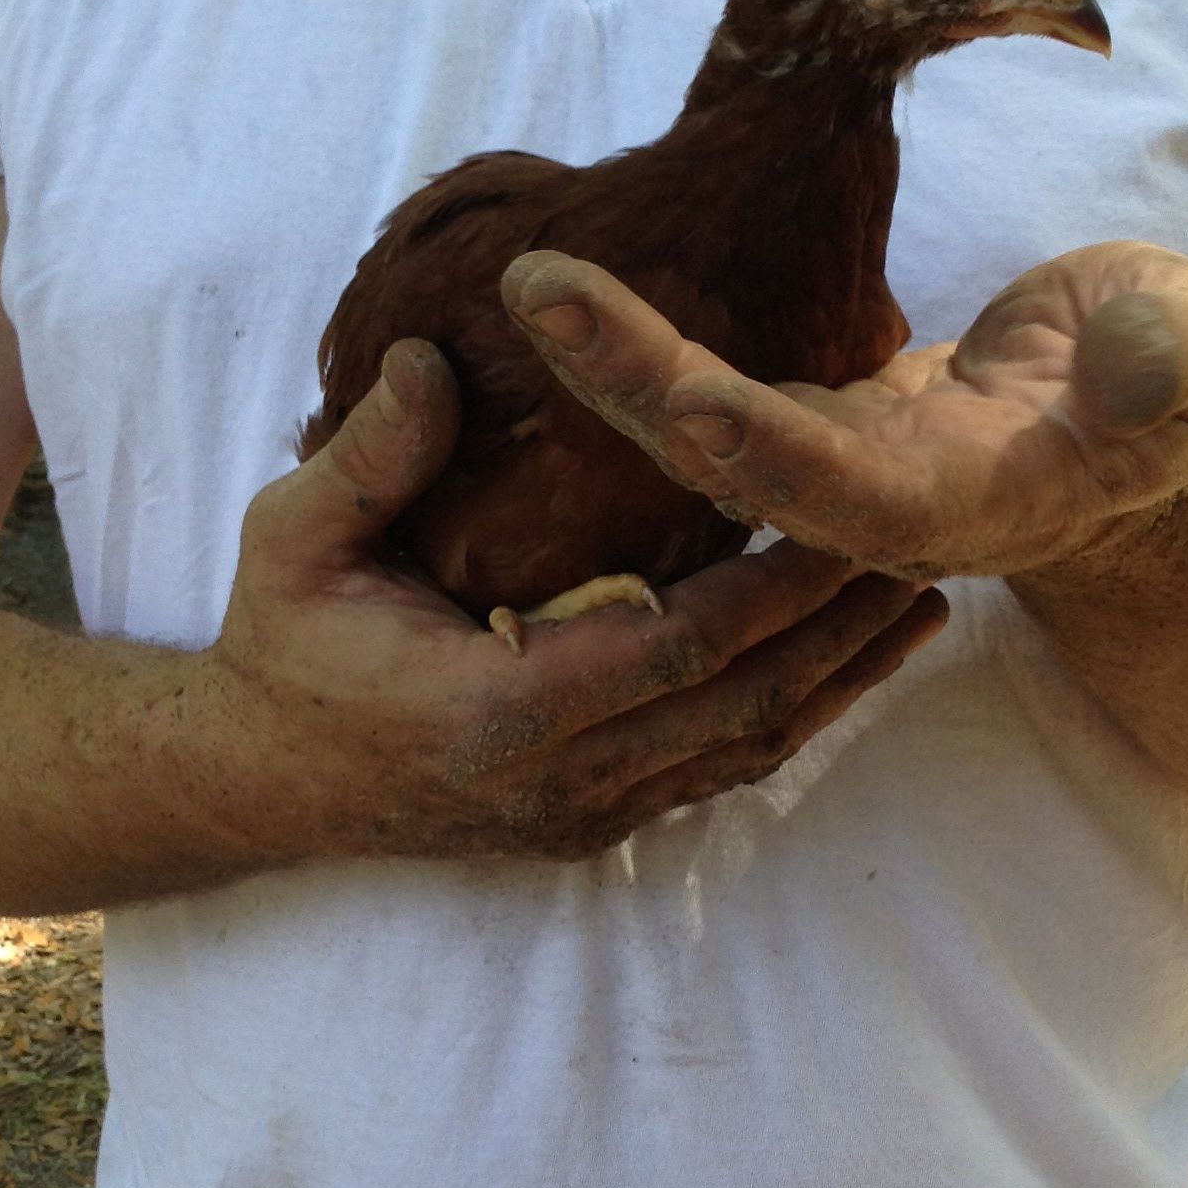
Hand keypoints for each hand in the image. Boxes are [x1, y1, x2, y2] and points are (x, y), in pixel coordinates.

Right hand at [197, 339, 947, 862]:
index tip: (845, 528)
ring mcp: (581, 816)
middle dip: (836, 636)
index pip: (673, 653)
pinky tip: (840, 669)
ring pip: (742, 753)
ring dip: (835, 685)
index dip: (770, 595)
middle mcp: (557, 781)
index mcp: (496, 712)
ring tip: (919, 611)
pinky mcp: (593, 825)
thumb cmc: (286, 647)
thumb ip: (368, 457)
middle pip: (737, 709)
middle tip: (923, 556)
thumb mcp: (294, 540)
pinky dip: (787, 719)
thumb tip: (431, 362)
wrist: (264, 779)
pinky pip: (714, 775)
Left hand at [501, 243, 1187, 582]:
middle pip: (731, 459)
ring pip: (697, 427)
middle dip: (635, 380)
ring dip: (612, 359)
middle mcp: (866, 504)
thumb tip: (1134, 353)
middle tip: (541, 292)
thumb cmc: (1161, 388)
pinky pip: (701, 391)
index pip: (842, 485)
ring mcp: (824, 465)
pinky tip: (561, 296)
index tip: (682, 392)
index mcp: (956, 501)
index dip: (765, 444)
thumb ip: (1171, 355)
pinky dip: (635, 347)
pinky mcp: (802, 418)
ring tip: (530, 280)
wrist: (1113, 428)